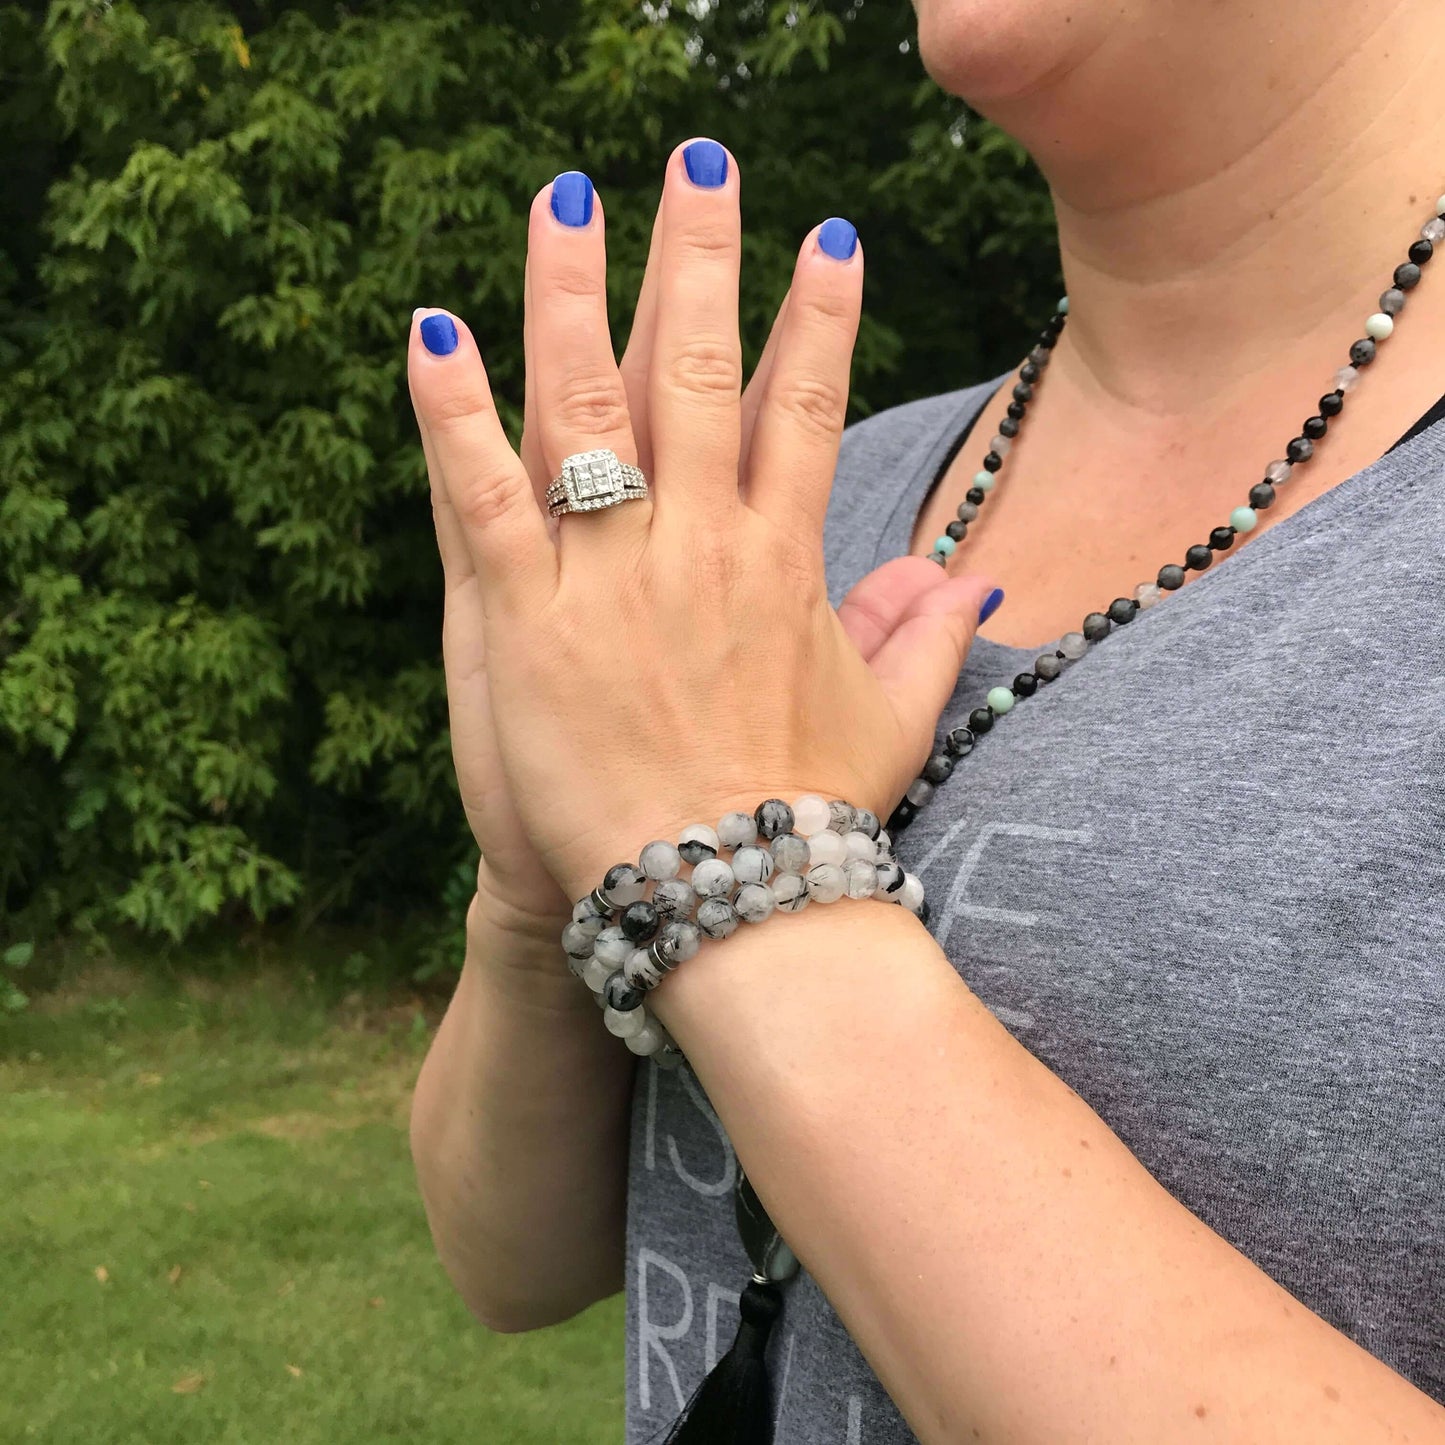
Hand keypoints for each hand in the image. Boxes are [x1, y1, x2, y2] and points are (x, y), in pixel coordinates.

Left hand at [408, 143, 992, 900]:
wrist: (719, 905)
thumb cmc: (802, 820)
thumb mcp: (887, 725)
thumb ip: (925, 638)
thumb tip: (974, 578)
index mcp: (783, 559)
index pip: (806, 406)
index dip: (819, 318)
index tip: (827, 239)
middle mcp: (700, 544)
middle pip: (696, 368)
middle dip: (701, 254)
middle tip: (698, 159)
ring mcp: (609, 577)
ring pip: (585, 401)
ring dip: (571, 291)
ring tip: (564, 200)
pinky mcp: (526, 622)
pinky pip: (483, 494)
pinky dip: (453, 411)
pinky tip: (432, 330)